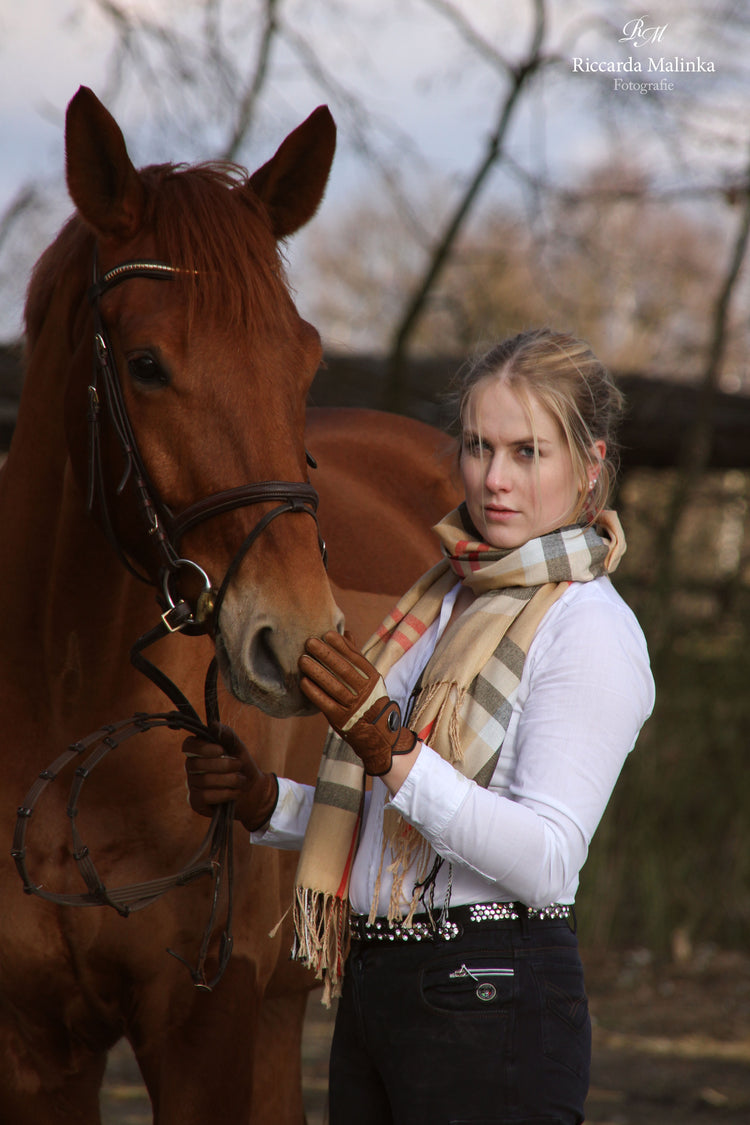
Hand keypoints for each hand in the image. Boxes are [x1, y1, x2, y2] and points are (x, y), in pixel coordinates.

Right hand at [182, 721, 278, 831]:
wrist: (253, 792)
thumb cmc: (242, 767)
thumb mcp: (239, 748)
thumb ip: (227, 735)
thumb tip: (213, 724)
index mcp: (199, 751)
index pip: (188, 745)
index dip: (203, 748)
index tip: (221, 750)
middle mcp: (191, 768)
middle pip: (197, 764)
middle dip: (224, 765)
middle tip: (239, 765)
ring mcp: (192, 785)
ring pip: (205, 780)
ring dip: (229, 780)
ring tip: (241, 781)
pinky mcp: (196, 802)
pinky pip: (205, 796)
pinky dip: (225, 793)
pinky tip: (235, 793)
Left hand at [298, 631, 417, 775]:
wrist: (376, 734)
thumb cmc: (369, 699)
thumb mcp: (369, 678)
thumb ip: (356, 656)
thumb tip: (346, 632)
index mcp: (373, 679)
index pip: (356, 658)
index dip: (341, 645)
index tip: (326, 634)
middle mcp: (365, 692)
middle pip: (343, 670)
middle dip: (325, 654)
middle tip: (309, 642)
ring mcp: (353, 706)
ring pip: (333, 685)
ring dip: (316, 671)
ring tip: (302, 659)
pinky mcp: (341, 719)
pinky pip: (325, 703)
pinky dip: (313, 691)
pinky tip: (303, 681)